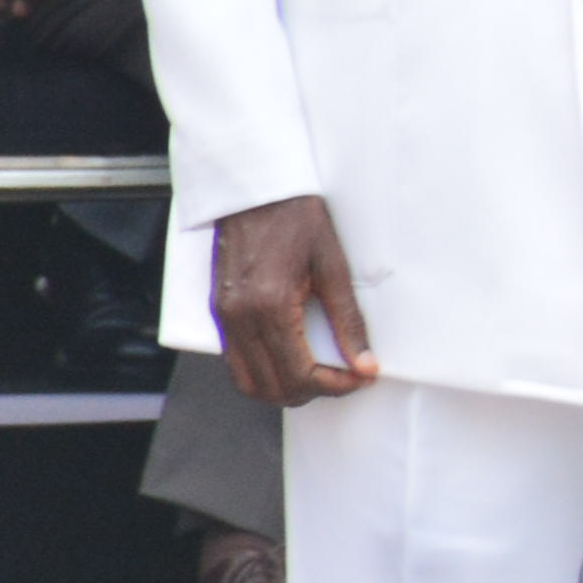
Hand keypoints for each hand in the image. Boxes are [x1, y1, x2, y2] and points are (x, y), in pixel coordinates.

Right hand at [208, 197, 375, 406]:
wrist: (255, 190)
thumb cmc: (296, 218)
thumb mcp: (333, 267)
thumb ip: (348, 321)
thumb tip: (364, 364)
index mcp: (269, 306)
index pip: (300, 374)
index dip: (335, 386)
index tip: (359, 377)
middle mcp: (239, 317)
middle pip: (272, 387)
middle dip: (312, 392)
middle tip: (344, 378)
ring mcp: (224, 317)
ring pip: (248, 382)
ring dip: (285, 388)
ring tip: (319, 374)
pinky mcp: (218, 312)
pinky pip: (236, 362)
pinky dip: (263, 372)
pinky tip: (291, 359)